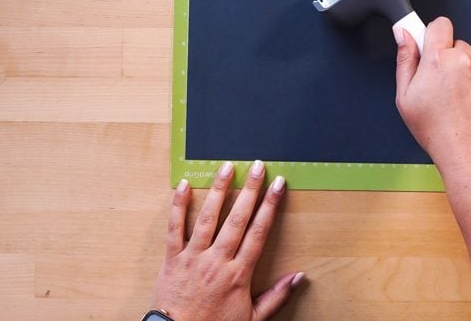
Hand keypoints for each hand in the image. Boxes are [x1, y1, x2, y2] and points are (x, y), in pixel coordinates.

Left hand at [151, 160, 304, 320]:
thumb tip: (298, 277)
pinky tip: (183, 185)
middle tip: (258, 166)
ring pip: (207, 218)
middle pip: (237, 219)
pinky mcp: (172, 259)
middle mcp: (217, 260)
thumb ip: (276, 297)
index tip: (278, 186)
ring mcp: (193, 257)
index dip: (270, 206)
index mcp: (238, 274)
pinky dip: (178, 206)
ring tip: (226, 167)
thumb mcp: (252, 320)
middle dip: (249, 190)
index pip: (258, 233)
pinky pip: (174, 228)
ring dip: (218, 190)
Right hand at [394, 17, 470, 175]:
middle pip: (456, 45)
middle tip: (442, 86)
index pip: (440, 24)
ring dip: (465, 75)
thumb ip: (405, 60)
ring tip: (458, 102)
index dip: (434, 34)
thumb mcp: (405, 97)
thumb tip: (403, 34)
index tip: (430, 47)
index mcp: (437, 60)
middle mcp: (463, 61)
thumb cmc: (436, 131)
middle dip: (449, 59)